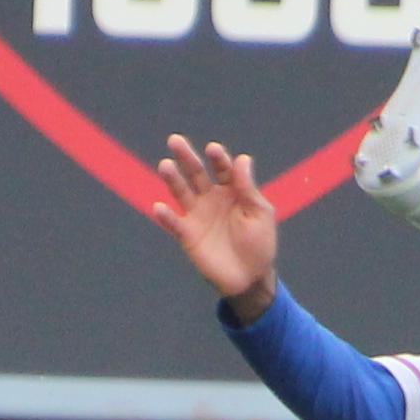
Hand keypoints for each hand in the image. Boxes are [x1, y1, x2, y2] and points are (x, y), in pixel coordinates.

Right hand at [145, 137, 279, 318]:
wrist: (249, 278)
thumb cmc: (259, 245)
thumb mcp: (260, 214)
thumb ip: (248, 189)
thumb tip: (242, 158)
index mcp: (232, 191)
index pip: (222, 168)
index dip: (218, 158)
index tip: (213, 149)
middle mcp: (211, 198)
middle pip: (197, 173)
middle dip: (187, 157)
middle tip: (175, 140)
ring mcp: (197, 215)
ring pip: (181, 192)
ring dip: (172, 179)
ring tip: (165, 165)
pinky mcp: (187, 234)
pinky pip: (173, 223)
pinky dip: (165, 216)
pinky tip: (159, 207)